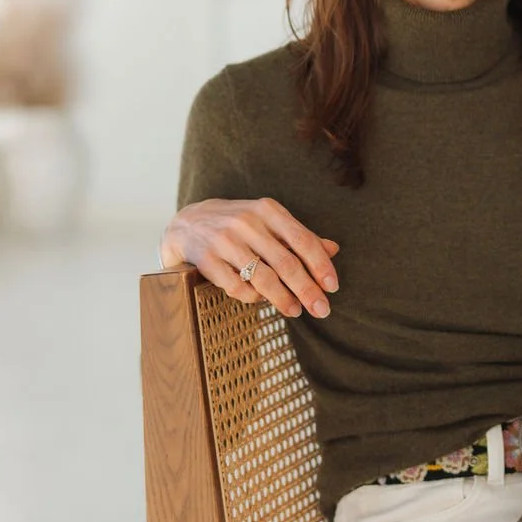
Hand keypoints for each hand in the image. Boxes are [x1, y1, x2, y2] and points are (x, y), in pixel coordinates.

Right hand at [160, 197, 339, 319]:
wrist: (188, 223)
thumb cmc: (239, 225)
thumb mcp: (269, 222)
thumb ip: (299, 236)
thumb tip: (333, 249)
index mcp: (268, 210)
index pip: (302, 240)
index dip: (321, 265)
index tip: (333, 287)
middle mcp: (247, 223)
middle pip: (286, 263)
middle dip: (307, 290)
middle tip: (322, 310)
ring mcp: (225, 241)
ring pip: (262, 278)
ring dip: (283, 299)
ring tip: (296, 311)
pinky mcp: (207, 259)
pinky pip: (236, 287)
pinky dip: (252, 297)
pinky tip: (261, 300)